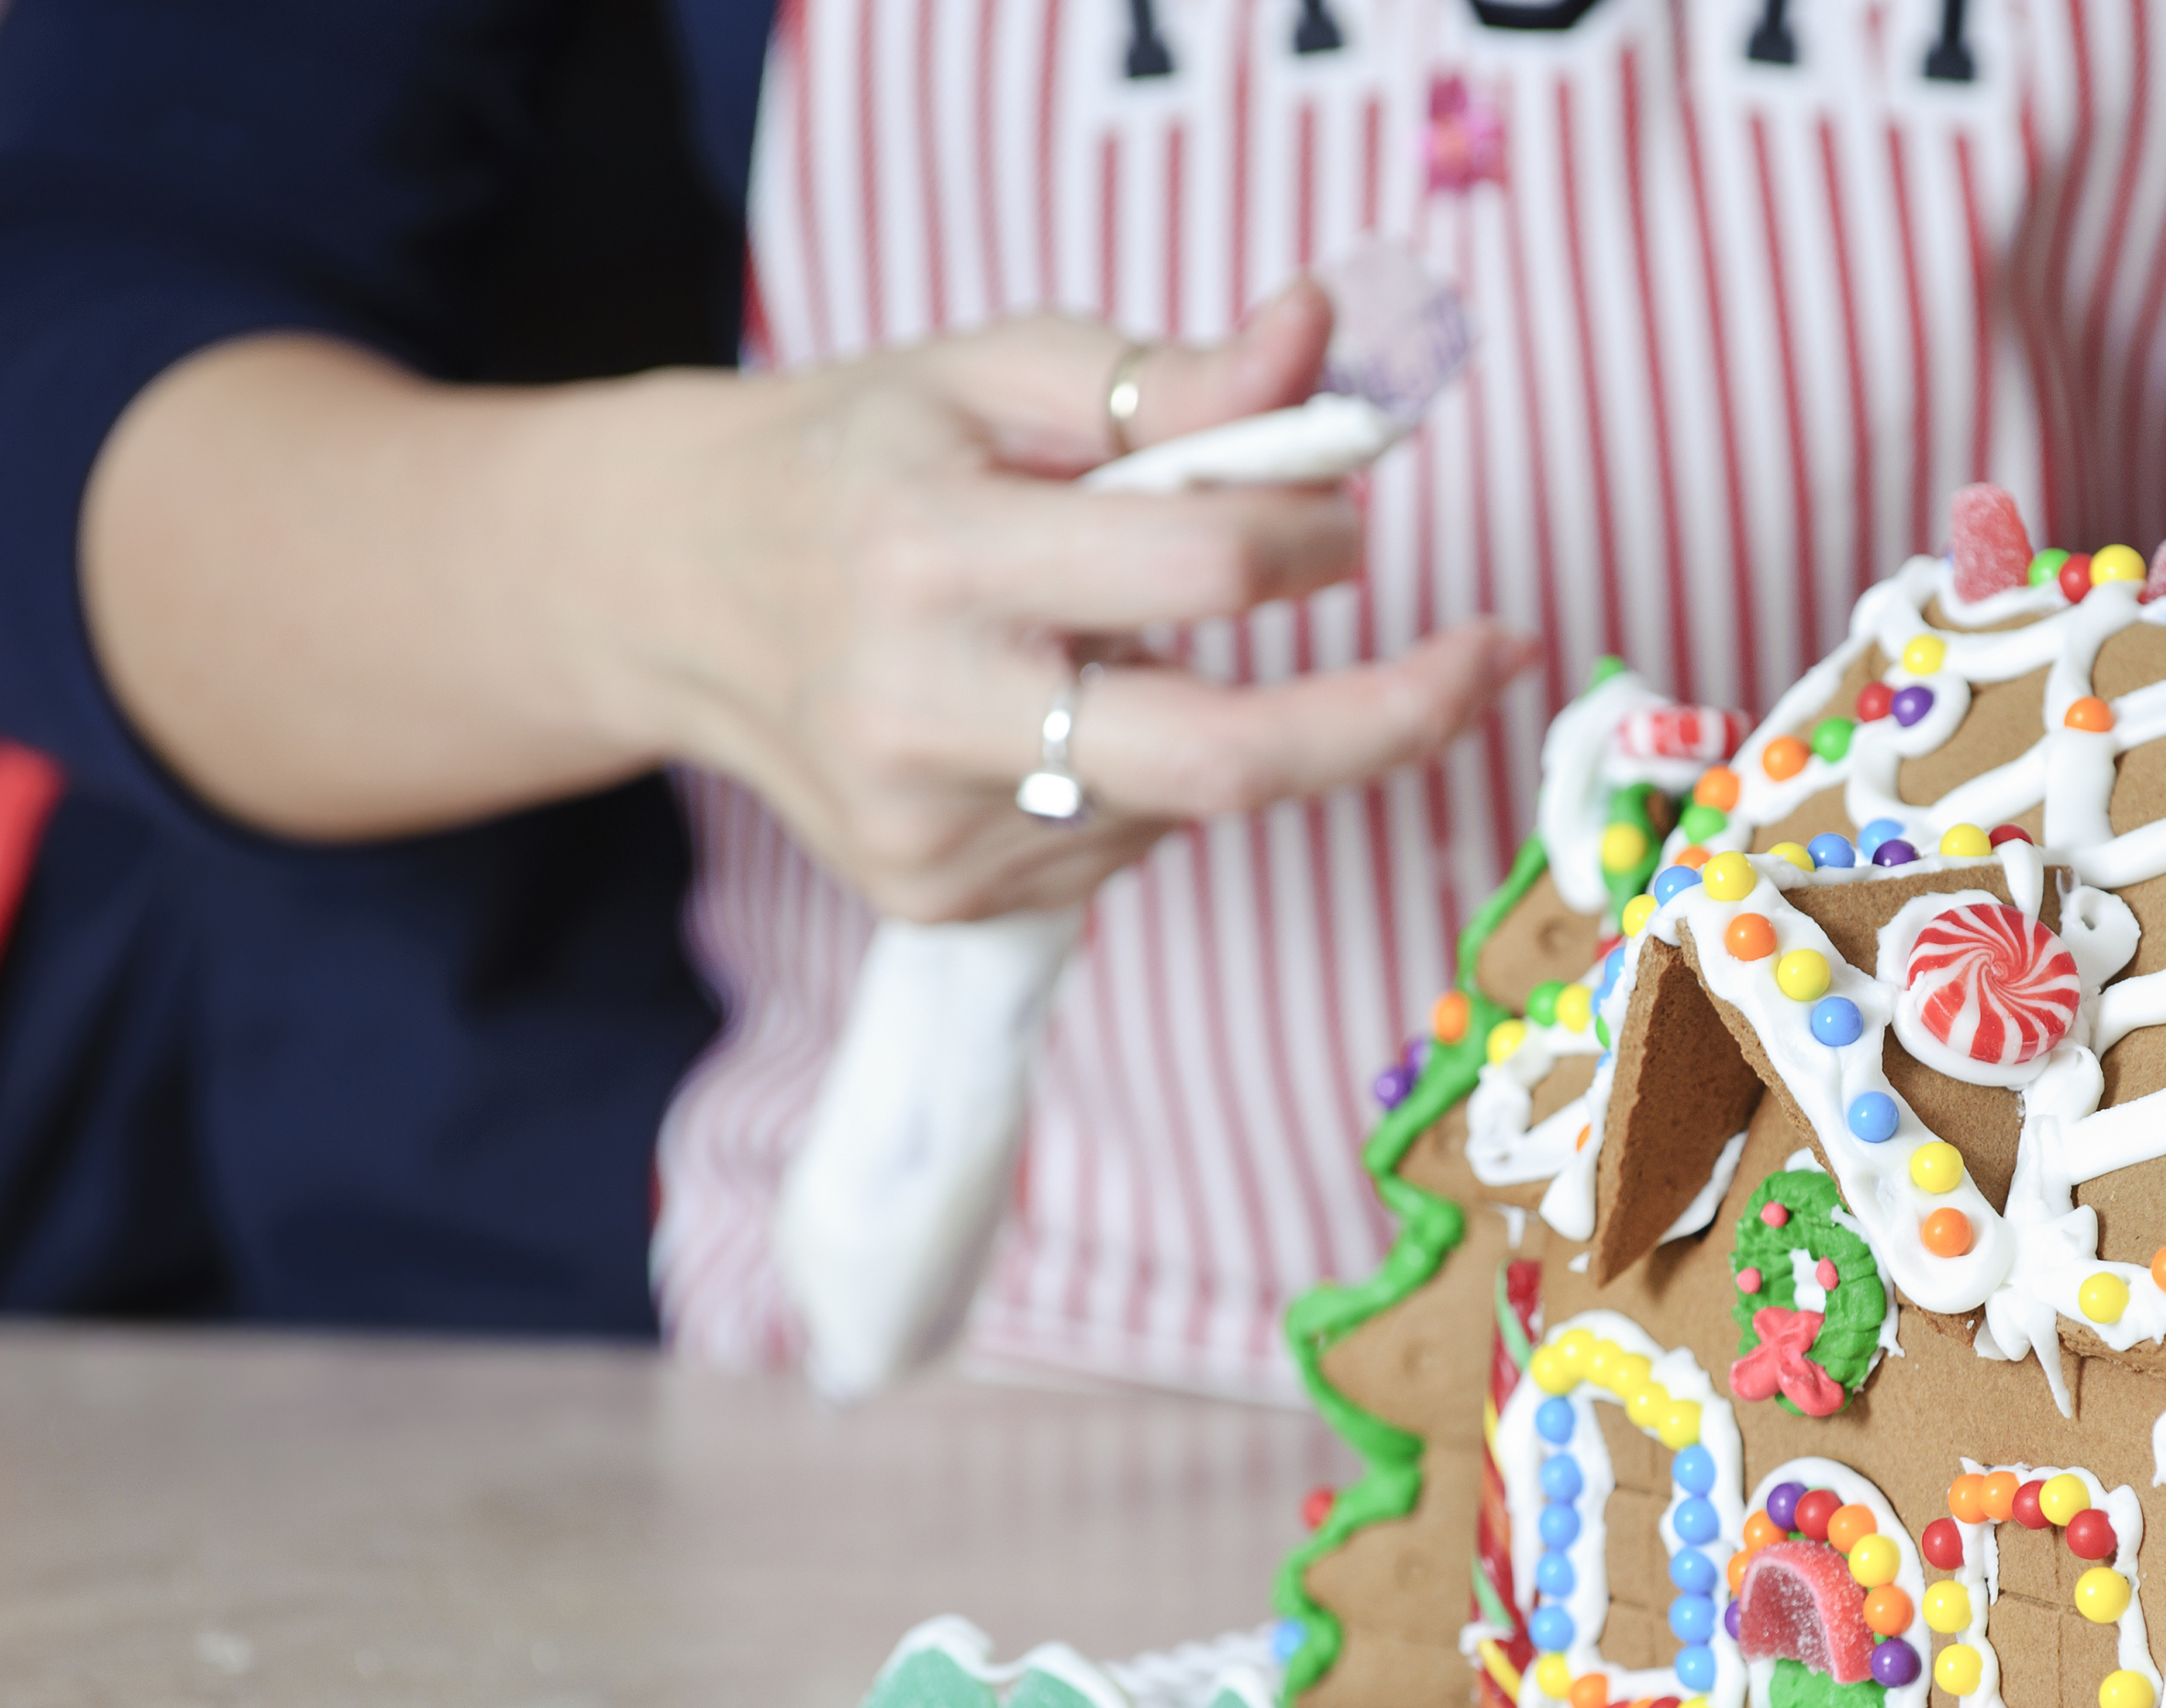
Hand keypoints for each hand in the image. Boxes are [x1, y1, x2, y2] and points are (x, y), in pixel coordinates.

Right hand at [628, 281, 1536, 920]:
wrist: (673, 591)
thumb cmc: (866, 456)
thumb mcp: (1000, 371)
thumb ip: (1176, 378)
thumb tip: (1324, 350)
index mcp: (932, 547)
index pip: (1194, 566)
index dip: (1307, 538)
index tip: (1347, 515)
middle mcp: (924, 707)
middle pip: (1226, 762)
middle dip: (1390, 719)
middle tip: (1492, 662)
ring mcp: (929, 829)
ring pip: (1184, 801)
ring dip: (1221, 720)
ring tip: (1109, 640)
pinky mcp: (939, 899)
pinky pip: (1125, 844)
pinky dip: (1146, 774)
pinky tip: (1058, 711)